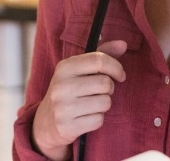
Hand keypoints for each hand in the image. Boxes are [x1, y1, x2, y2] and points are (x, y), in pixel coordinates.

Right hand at [32, 40, 127, 160]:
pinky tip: (86, 116)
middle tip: (100, 91)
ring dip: (104, 104)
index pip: (98, 60)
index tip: (120, 75)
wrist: (46, 121)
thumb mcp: (80, 69)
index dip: (116, 67)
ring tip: (92, 103)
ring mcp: (63, 107)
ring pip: (105, 102)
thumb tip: (123, 44)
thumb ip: (102, 54)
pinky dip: (97, 119)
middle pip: (105, 83)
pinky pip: (98, 120)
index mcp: (64, 67)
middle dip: (109, 88)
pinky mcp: (67, 126)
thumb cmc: (69, 90)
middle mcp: (61, 86)